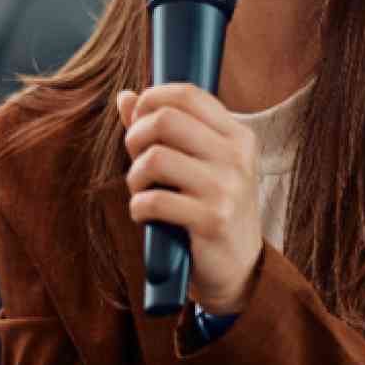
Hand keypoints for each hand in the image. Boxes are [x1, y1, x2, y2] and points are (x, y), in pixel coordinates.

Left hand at [116, 85, 264, 312]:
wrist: (239, 269)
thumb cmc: (210, 209)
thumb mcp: (197, 165)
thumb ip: (163, 130)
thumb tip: (125, 96)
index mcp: (238, 136)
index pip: (187, 94)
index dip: (151, 100)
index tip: (139, 121)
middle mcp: (237, 157)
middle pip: (165, 120)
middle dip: (136, 138)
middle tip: (136, 161)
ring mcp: (227, 189)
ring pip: (155, 158)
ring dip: (135, 176)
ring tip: (141, 191)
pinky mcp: (212, 221)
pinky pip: (154, 200)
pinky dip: (138, 207)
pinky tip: (145, 214)